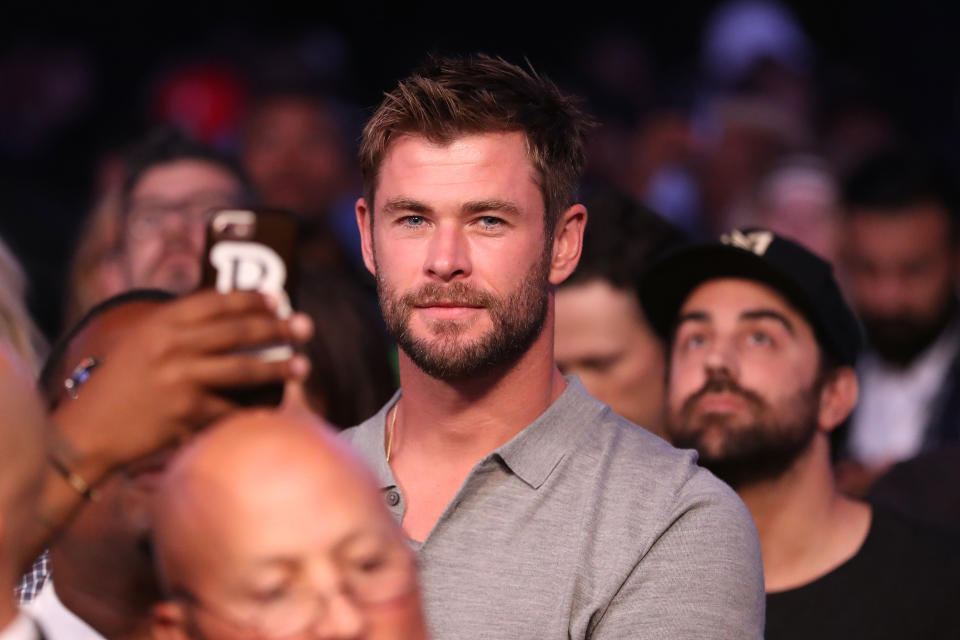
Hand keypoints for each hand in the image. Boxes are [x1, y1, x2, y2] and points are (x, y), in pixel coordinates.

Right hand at [51, 289, 313, 481]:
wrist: (88, 431)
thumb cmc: (118, 387)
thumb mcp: (140, 343)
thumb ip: (177, 330)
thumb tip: (229, 319)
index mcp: (161, 323)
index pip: (215, 301)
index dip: (251, 298)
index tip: (277, 299)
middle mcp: (171, 346)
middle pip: (237, 331)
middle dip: (278, 328)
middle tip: (305, 327)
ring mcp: (179, 379)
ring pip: (243, 369)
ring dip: (279, 367)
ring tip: (303, 366)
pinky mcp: (185, 413)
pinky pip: (230, 408)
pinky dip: (253, 409)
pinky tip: (275, 406)